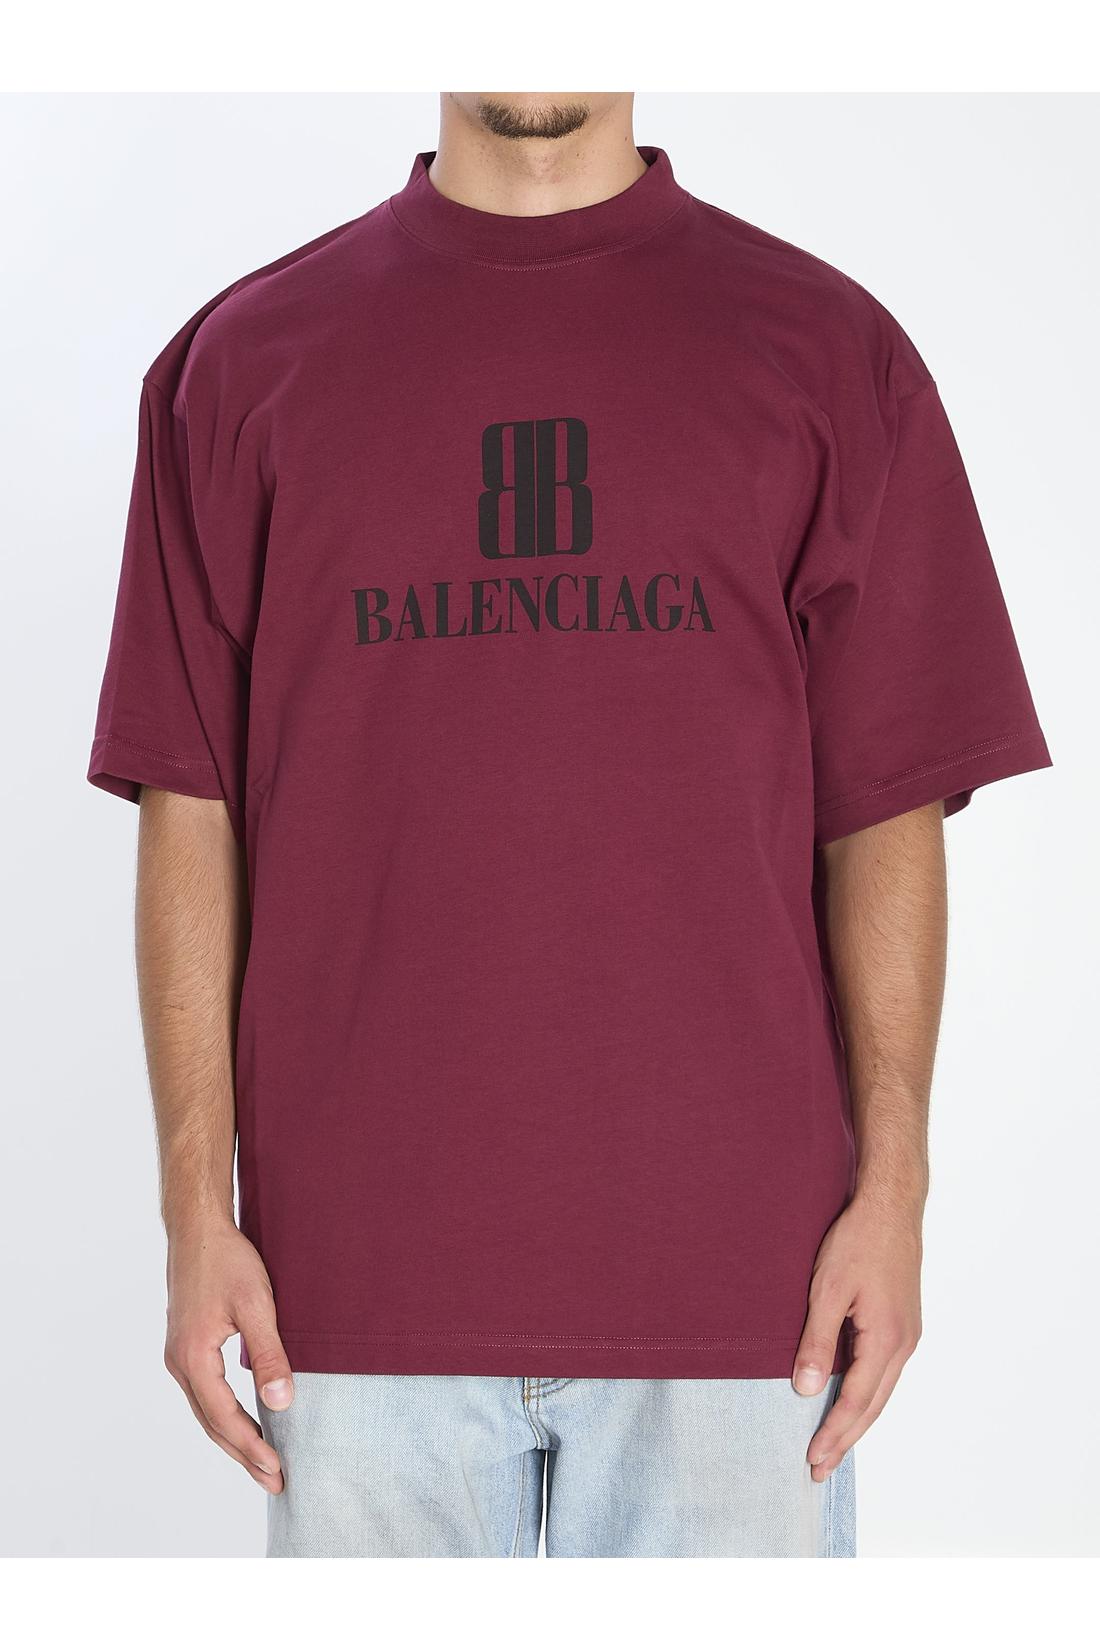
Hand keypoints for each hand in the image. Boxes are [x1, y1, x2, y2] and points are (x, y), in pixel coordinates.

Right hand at [164, 1217, 293, 1492]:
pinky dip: (224, 1415)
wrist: (197, 1229)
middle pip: (212, 1424)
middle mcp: (179, 1363)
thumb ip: (269, 1355)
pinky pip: (205, 1394)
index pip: (225, 1418)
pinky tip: (244, 1422)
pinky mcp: (186, 1347)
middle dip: (243, 1454)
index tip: (277, 1470)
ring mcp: (179, 1356)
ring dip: (234, 1438)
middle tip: (275, 1482)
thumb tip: (282, 1401)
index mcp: (193, 1358)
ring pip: (207, 1411)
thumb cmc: (227, 1261)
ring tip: (262, 1462)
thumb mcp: (256, 1305)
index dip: (251, 1447)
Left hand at [792, 1195, 922, 1481]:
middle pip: (873, 1405)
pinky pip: (884, 1371)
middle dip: (845, 1439)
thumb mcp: (828, 1289)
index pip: (857, 1402)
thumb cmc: (858, 1240)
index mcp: (886, 1339)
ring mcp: (907, 1333)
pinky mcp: (902, 1321)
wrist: (891, 1205)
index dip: (834, 1434)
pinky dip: (867, 1394)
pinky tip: (851, 1400)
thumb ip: (819, 1342)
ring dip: (856, 1420)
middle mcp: (904, 1343)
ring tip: (833, 1445)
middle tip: (819, 1469)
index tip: (813, 1460)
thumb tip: (808, 1390)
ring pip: (881, 1391)